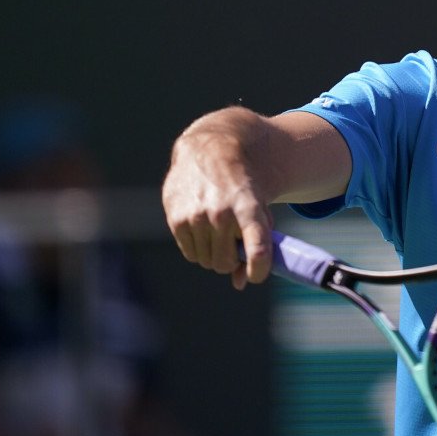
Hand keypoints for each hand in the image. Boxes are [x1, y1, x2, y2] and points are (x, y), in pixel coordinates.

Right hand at [162, 117, 274, 290]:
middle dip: (233, 261)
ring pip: (207, 262)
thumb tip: (240, 284)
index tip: (255, 275)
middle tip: (234, 246)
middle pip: (227, 263)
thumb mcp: (260, 207)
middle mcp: (222, 214)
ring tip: (219, 232)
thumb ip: (257, 244)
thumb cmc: (242, 185)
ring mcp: (197, 217)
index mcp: (249, 208)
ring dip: (215, 254)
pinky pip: (191, 254)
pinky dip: (199, 248)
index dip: (259, 270)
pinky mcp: (177, 219)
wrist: (211, 151)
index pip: (258, 249)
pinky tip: (203, 228)